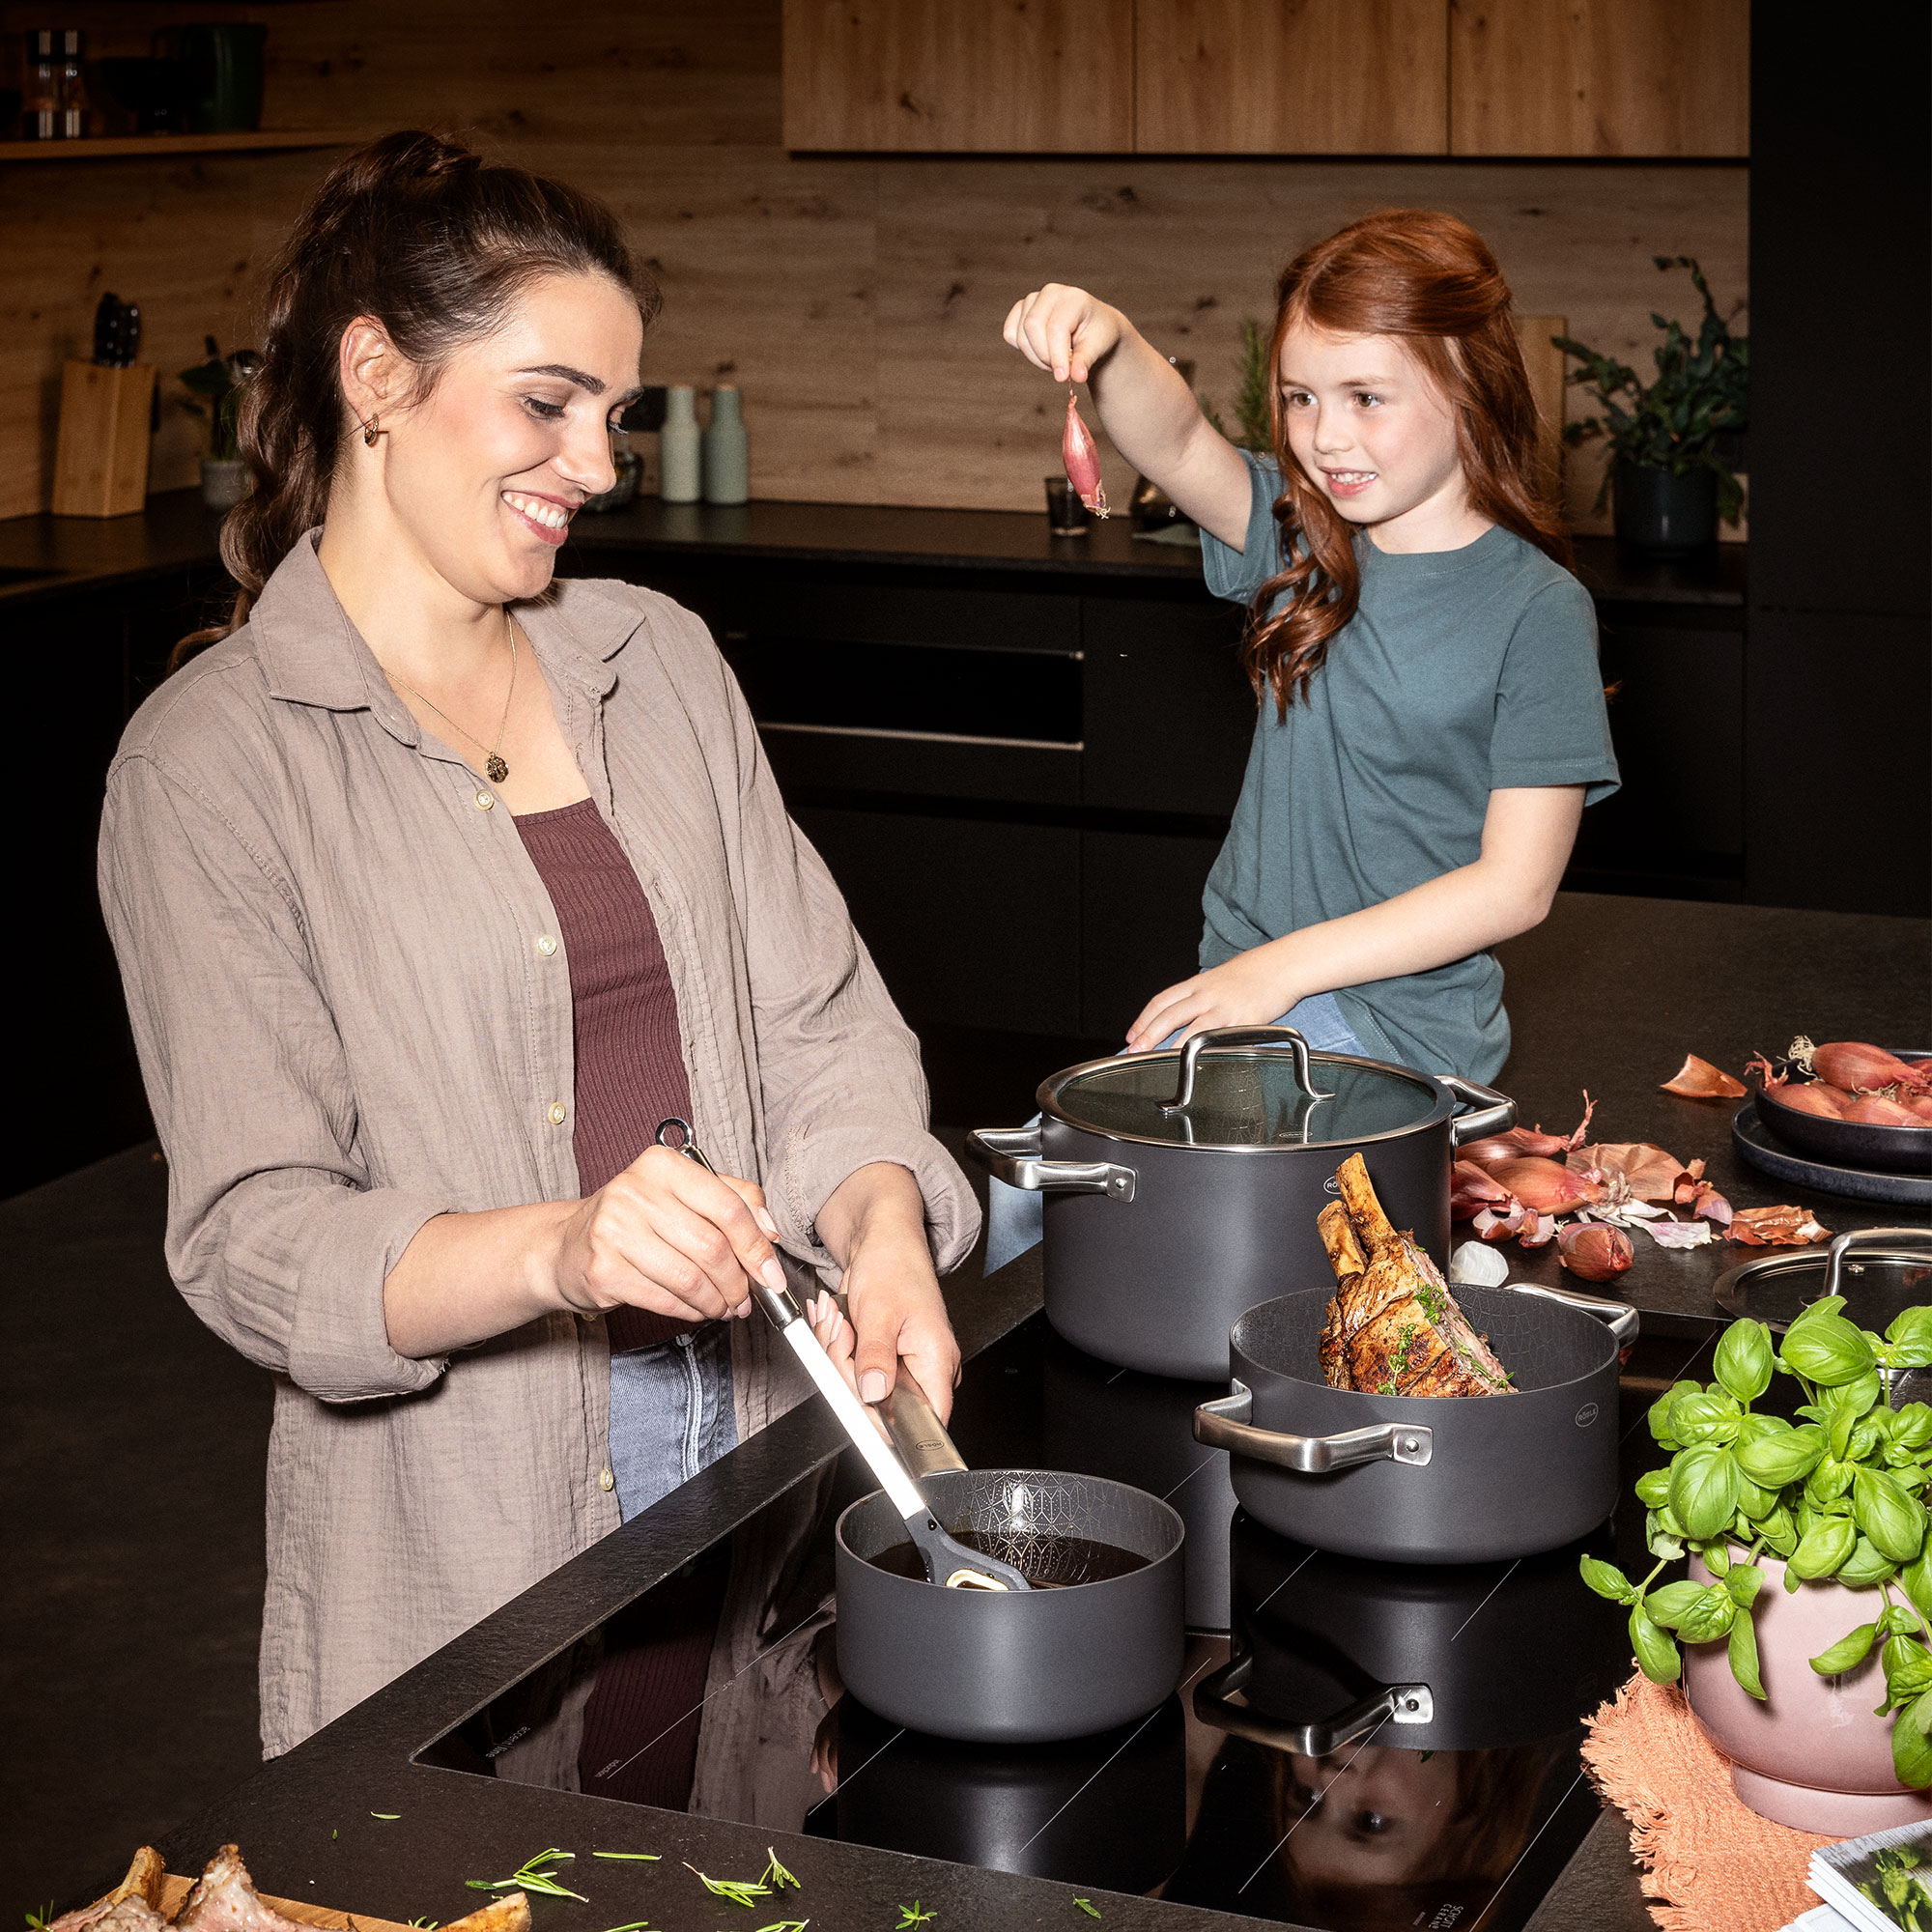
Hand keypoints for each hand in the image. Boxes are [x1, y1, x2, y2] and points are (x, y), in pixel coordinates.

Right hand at [550, 1144, 786, 1323]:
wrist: (567, 1245)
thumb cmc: (635, 1219)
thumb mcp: (681, 1194)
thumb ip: (732, 1201)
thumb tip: (770, 1233)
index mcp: (662, 1165)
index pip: (728, 1206)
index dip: (757, 1246)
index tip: (771, 1273)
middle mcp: (635, 1191)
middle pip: (712, 1247)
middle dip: (739, 1282)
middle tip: (746, 1298)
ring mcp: (614, 1231)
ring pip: (691, 1278)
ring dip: (717, 1301)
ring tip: (725, 1308)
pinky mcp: (603, 1270)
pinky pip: (665, 1299)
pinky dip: (691, 1311)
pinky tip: (698, 1310)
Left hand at [814, 1162, 960, 1420]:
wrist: (881, 1240)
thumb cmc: (894, 1264)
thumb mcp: (880, 1312)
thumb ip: (876, 1358)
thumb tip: (873, 1396)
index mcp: (937, 1362)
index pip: (925, 1422)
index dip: (890, 1424)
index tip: (860, 1407)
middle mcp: (925, 1369)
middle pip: (881, 1407)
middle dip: (848, 1372)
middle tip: (845, 1334)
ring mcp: (902, 1366)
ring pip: (860, 1390)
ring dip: (838, 1355)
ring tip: (843, 1319)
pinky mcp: (882, 1359)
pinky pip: (852, 1372)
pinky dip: (838, 1349)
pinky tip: (841, 1323)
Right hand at [1002, 283, 1126, 385]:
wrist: (1091, 326)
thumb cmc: (1097, 334)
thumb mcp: (1098, 347)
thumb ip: (1085, 360)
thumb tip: (1077, 377)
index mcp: (1073, 298)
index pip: (1056, 328)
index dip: (1057, 356)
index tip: (1062, 378)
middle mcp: (1050, 292)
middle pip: (1032, 327)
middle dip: (1044, 356)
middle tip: (1061, 369)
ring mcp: (1033, 299)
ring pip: (1020, 334)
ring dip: (1035, 357)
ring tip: (1055, 359)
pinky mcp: (1020, 309)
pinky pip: (1010, 334)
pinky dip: (1023, 349)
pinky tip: (1041, 349)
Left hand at [1125, 943, 1299, 1051]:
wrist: (1284, 965)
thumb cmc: (1254, 972)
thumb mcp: (1219, 978)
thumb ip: (1200, 995)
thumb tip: (1183, 1014)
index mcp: (1198, 983)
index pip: (1162, 1001)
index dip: (1143, 1019)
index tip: (1132, 1034)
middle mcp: (1207, 995)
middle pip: (1169, 1016)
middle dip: (1149, 1035)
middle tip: (1135, 1050)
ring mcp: (1225, 1009)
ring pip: (1192, 1031)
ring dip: (1173, 1048)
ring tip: (1160, 1062)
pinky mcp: (1245, 1022)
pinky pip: (1222, 1041)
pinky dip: (1208, 1053)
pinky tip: (1199, 1065)